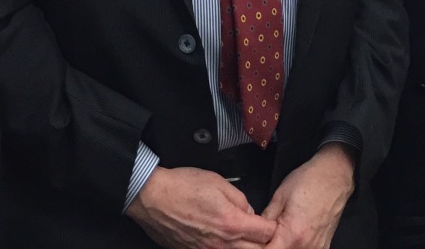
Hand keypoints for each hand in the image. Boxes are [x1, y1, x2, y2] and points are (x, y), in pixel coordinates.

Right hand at [126, 165, 278, 248]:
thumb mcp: (219, 182)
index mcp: (232, 224)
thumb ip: (240, 199)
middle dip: (263, 243)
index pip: (266, 234)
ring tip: (242, 236)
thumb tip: (249, 212)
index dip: (272, 226)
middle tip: (260, 232)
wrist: (153, 198)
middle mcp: (222, 244)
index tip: (270, 222)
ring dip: (245, 248)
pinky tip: (223, 241)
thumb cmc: (182, 187)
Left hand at [262, 143, 355, 248]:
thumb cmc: (308, 181)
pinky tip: (290, 235)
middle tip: (263, 234)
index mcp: (293, 235)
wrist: (335, 175)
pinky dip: (295, 247)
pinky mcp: (324, 246)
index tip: (253, 239)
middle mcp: (306, 247)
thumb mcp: (280, 196)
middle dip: (269, 246)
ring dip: (282, 246)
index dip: (256, 247)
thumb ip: (266, 218)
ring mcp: (317, 248)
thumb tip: (256, 232)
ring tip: (276, 233)